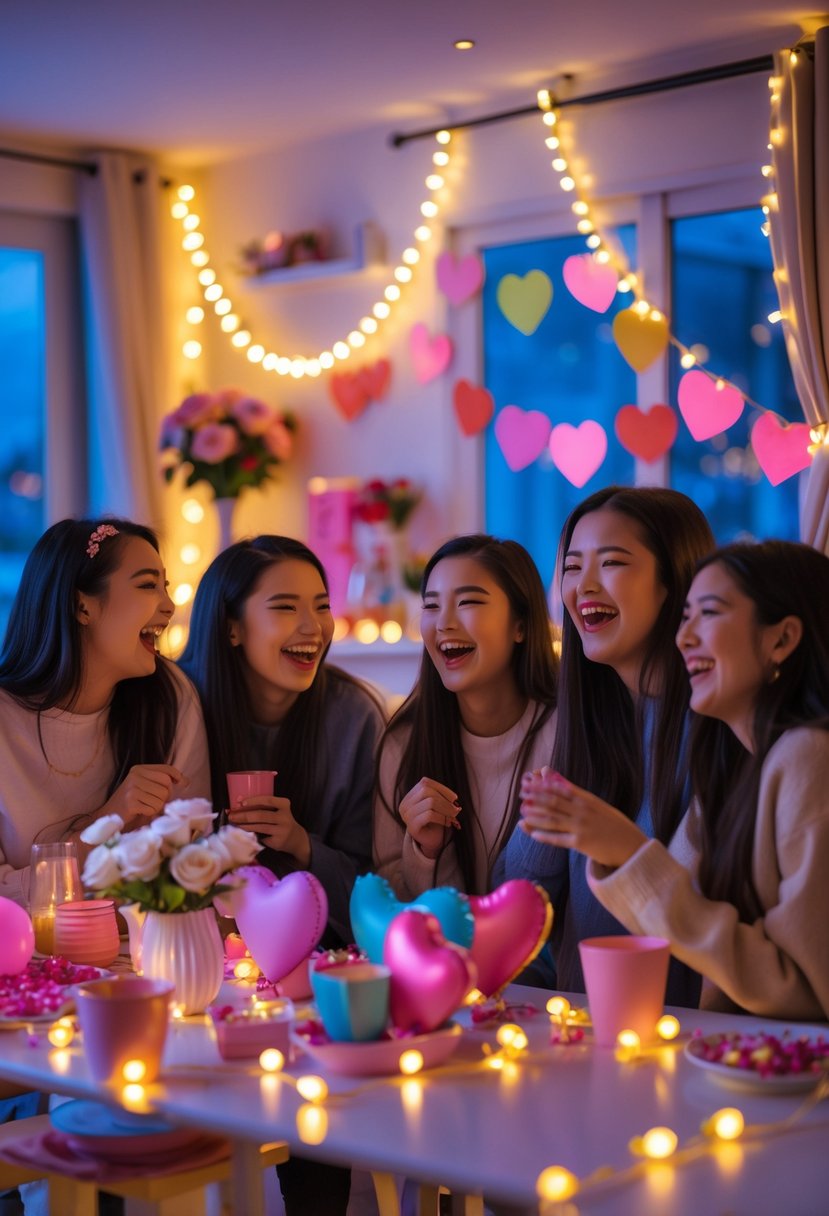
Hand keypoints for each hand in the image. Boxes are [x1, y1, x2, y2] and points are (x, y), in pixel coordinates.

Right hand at [100, 764, 187, 827]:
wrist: (110, 817)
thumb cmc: (132, 804)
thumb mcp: (147, 788)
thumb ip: (164, 783)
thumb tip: (187, 781)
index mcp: (139, 769)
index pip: (166, 769)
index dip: (177, 776)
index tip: (183, 783)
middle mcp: (135, 775)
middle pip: (167, 784)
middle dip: (165, 796)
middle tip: (154, 802)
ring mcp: (132, 788)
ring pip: (162, 798)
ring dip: (157, 807)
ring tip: (144, 807)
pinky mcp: (131, 802)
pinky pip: (153, 808)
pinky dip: (150, 813)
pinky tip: (139, 812)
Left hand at [227, 797, 310, 866]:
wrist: (295, 838)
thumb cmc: (281, 820)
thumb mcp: (278, 810)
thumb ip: (265, 807)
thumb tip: (239, 804)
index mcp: (284, 805)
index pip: (268, 800)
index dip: (253, 801)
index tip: (241, 802)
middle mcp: (285, 817)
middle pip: (260, 815)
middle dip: (243, 815)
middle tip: (231, 815)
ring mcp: (282, 830)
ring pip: (259, 827)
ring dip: (244, 825)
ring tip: (234, 823)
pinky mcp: (278, 841)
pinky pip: (260, 837)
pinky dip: (250, 834)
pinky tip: (242, 833)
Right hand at [399, 778, 460, 859]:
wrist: (431, 841)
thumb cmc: (435, 821)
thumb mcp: (437, 804)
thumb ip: (440, 796)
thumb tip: (453, 797)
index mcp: (409, 797)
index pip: (424, 783)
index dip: (441, 788)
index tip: (454, 798)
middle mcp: (405, 805)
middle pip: (426, 791)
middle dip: (444, 799)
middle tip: (455, 809)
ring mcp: (406, 816)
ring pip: (430, 802)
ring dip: (446, 808)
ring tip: (453, 816)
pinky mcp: (412, 827)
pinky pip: (430, 815)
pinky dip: (442, 817)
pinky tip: (448, 823)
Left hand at [519, 771, 646, 869]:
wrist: (631, 846)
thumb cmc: (614, 825)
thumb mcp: (599, 806)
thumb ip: (580, 795)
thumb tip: (563, 783)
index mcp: (587, 800)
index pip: (560, 788)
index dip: (542, 785)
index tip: (529, 781)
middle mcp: (583, 811)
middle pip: (553, 801)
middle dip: (535, 797)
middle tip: (521, 794)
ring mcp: (581, 826)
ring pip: (552, 819)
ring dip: (535, 816)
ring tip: (523, 813)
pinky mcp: (581, 843)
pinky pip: (558, 839)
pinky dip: (544, 836)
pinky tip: (533, 834)